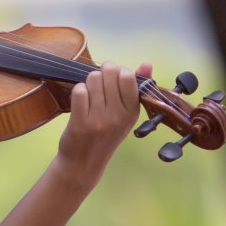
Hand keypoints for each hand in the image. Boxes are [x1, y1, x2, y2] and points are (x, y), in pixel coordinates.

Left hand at [55, 61, 150, 186]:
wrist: (84, 163)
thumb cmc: (106, 134)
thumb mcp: (125, 114)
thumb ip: (135, 86)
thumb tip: (148, 62)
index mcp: (132, 111)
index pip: (127, 76)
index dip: (118, 72)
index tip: (113, 81)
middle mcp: (118, 115)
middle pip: (109, 72)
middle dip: (102, 73)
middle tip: (99, 86)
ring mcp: (100, 120)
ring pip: (93, 79)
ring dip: (88, 83)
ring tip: (90, 96)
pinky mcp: (81, 123)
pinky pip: (79, 91)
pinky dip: (77, 92)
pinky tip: (80, 103)